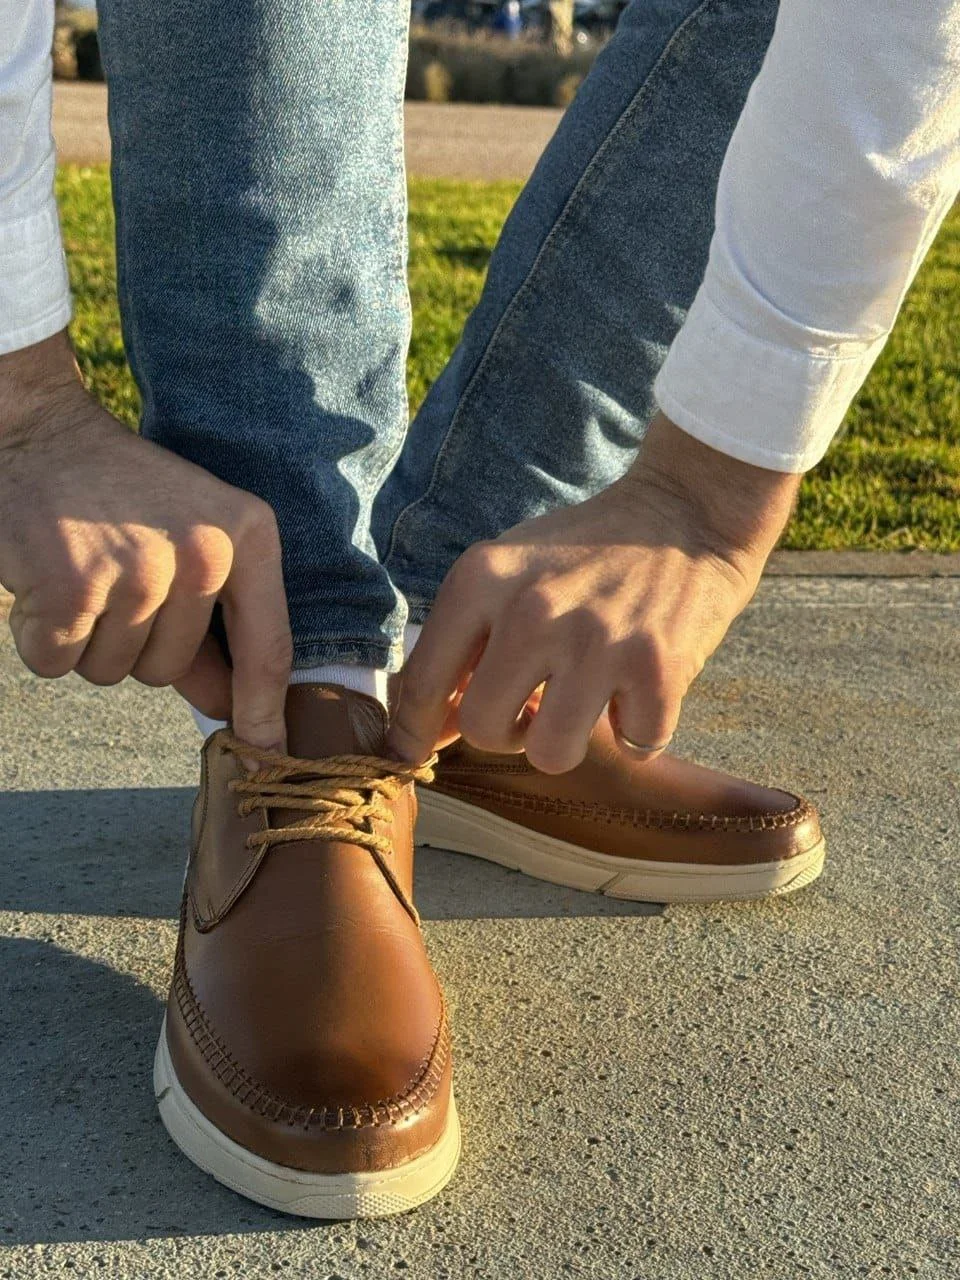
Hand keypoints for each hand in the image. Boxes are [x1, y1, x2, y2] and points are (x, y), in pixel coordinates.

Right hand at [0, 331, 291, 747]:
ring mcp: (139, 568)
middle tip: (112, 580)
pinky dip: (42, 637)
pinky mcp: (72, 584)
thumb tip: (230, 711)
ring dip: (88, 641)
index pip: (269, 647)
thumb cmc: (124, 496)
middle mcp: (203, 552)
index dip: (263, 709)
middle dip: (133, 646)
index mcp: (250, 534)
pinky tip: (47, 582)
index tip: (267, 754)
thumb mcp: (191, 541)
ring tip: (84, 574)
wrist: (40, 434)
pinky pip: (59, 660)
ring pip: (115, 672)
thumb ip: (215, 627)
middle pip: (171, 670)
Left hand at [389, 414, 799, 772]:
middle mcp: (533, 611)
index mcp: (482, 579)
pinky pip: (632, 745)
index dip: (409, 732)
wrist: (685, 511)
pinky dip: (638, 728)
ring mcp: (596, 642)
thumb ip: (462, 645)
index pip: (421, 682)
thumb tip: (425, 732)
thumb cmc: (585, 551)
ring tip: (581, 702)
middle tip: (531, 707)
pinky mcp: (658, 669)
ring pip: (550, 755)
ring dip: (565, 740)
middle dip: (503, 732)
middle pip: (482, 729)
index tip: (408, 756)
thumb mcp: (509, 573)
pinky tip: (639, 687)